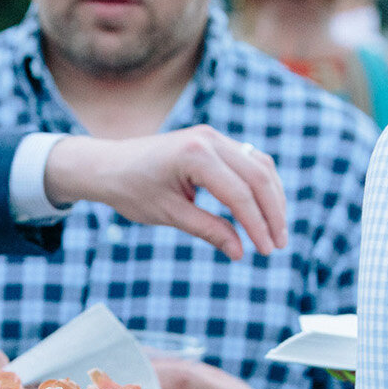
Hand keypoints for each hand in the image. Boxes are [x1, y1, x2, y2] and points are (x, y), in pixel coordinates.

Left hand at [42, 128, 287, 260]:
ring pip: (259, 165)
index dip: (257, 225)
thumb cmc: (132, 190)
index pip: (239, 194)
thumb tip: (240, 252)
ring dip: (273, 198)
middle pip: (258, 176)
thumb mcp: (169, 215)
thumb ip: (208, 230)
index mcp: (194, 155)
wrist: (109, 165)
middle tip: (278, 245)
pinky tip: (265, 209)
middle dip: (273, 213)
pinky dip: (261, 185)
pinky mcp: (214, 141)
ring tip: (277, 230)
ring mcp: (213, 136)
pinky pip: (249, 160)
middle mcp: (209, 139)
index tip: (266, 251)